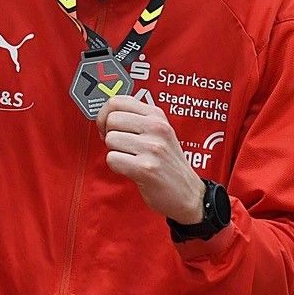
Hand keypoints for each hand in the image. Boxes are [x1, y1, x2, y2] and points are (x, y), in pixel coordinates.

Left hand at [96, 95, 203, 223]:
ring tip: (130, 158)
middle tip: (121, 146)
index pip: (117, 101)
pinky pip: (112, 159)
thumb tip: (105, 114)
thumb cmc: (168, 163)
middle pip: (111, 120)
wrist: (187, 193)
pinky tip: (131, 169)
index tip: (109, 126)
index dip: (105, 114)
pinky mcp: (145, 168)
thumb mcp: (159, 132)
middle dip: (108, 134)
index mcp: (157, 115)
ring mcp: (152, 147)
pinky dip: (116, 167)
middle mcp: (156, 128)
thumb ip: (136, 119)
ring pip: (110, 139)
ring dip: (115, 152)